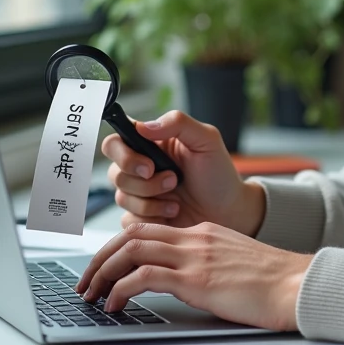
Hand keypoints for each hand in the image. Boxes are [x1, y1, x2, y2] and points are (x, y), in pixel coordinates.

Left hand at [74, 221, 313, 330]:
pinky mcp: (195, 278)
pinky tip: (115, 305)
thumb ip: (210, 264)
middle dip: (100, 258)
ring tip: (91, 294)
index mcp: (203, 232)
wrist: (297, 284)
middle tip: (85, 281)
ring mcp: (194, 256)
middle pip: (131, 235)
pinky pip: (143, 277)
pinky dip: (121, 289)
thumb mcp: (236, 264)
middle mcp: (194, 238)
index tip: (105, 267)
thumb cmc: (274, 282)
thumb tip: (190, 282)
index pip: (149, 230)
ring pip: (130, 250)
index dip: (119, 246)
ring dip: (102, 272)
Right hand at [102, 110, 265, 236]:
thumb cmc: (218, 174)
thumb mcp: (206, 140)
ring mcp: (139, 194)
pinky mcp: (142, 218)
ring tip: (177, 200)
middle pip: (115, 174)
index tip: (149, 166)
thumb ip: (177, 123)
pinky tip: (172, 213)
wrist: (229, 210)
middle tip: (173, 181)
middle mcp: (140, 168)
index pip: (114, 143)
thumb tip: (143, 126)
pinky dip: (152, 219)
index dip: (123, 155)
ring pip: (121, 198)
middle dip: (145, 183)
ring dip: (152, 202)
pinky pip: (129, 221)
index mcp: (150, 144)